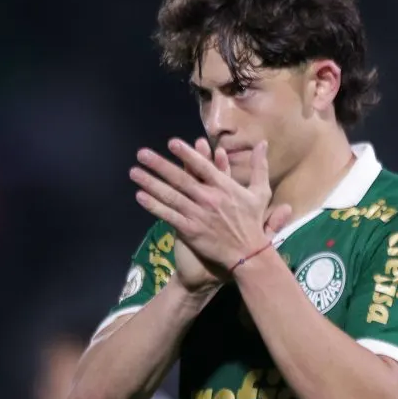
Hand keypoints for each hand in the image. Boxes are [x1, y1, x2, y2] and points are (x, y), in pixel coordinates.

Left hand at [130, 137, 291, 277]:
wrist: (247, 256)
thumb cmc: (253, 223)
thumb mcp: (261, 192)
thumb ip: (260, 166)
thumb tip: (262, 143)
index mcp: (225, 187)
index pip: (203, 166)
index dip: (187, 154)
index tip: (171, 143)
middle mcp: (209, 198)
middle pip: (181, 178)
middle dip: (159, 165)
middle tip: (141, 153)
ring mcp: (198, 214)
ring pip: (171, 196)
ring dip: (151, 183)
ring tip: (134, 172)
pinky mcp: (190, 230)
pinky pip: (169, 216)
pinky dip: (154, 206)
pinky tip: (140, 197)